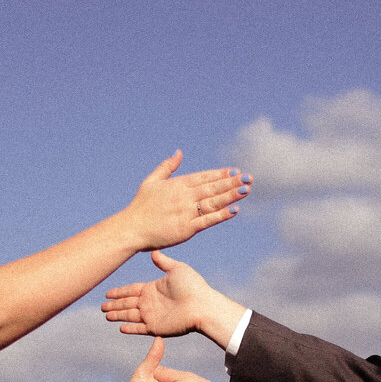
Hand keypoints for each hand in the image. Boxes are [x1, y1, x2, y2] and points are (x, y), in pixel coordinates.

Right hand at [102, 250, 246, 348]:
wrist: (202, 305)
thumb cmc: (193, 286)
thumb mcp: (177, 269)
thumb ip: (163, 262)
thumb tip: (154, 251)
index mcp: (153, 289)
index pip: (131, 290)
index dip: (120, 292)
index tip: (108, 293)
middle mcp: (151, 303)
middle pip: (127, 304)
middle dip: (115, 305)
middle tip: (102, 306)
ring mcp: (153, 316)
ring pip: (130, 316)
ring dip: (118, 316)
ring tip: (106, 315)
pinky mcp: (156, 327)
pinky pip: (139, 328)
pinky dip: (130, 328)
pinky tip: (120, 328)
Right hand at [121, 152, 251, 251]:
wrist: (132, 229)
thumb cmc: (141, 206)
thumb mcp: (152, 181)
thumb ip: (167, 166)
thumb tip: (179, 152)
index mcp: (177, 185)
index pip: (204, 177)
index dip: (221, 174)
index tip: (235, 171)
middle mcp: (184, 197)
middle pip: (212, 188)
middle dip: (232, 183)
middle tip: (249, 178)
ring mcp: (186, 213)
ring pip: (213, 202)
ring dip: (231, 196)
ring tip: (246, 190)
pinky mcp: (187, 229)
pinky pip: (208, 221)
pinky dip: (221, 215)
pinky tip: (234, 210)